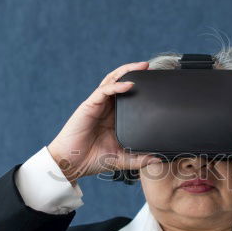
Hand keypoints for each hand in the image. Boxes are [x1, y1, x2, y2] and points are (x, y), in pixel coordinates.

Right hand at [47, 62, 162, 183]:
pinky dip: (116, 86)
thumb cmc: (94, 160)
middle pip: (120, 82)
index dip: (141, 85)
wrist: (73, 164)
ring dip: (126, 71)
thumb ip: (139, 159)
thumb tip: (159, 160)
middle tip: (150, 67)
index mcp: (115, 116)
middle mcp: (106, 107)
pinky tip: (129, 85)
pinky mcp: (89, 106)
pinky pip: (103, 91)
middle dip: (134, 72)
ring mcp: (97, 105)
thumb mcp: (122, 159)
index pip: (128, 94)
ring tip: (142, 67)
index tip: (156, 82)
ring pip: (112, 80)